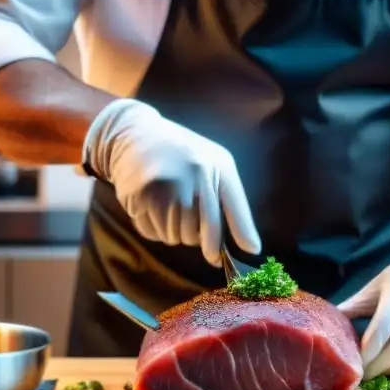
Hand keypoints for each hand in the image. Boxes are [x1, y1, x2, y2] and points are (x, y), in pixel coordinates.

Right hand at [86, 99, 260, 265]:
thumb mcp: (216, 167)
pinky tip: (152, 207)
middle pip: (198, 234)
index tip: (243, 255)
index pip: (233, 210)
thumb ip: (234, 206)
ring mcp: (165, 187)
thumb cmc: (184, 156)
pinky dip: (154, 229)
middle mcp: (193, 177)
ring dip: (173, 232)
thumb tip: (252, 249)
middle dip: (194, 235)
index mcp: (217, 167)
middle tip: (185, 216)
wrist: (137, 135)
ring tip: (168, 206)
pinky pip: (153, 233)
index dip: (239, 236)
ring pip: (175, 238)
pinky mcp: (140, 196)